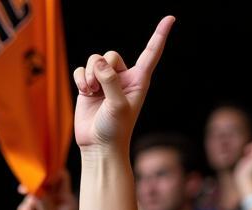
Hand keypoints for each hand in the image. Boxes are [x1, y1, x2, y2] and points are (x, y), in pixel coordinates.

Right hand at [15, 170, 75, 209]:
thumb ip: (43, 203)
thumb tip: (35, 190)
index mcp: (66, 198)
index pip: (61, 176)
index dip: (50, 173)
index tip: (37, 178)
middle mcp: (57, 197)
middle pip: (43, 183)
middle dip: (33, 190)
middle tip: (22, 190)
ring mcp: (45, 202)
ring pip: (32, 195)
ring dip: (28, 206)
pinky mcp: (35, 207)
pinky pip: (25, 204)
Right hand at [73, 16, 174, 151]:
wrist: (98, 147)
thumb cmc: (115, 130)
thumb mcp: (118, 104)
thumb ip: (111, 80)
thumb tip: (97, 63)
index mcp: (138, 80)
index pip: (151, 53)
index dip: (160, 35)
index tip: (171, 18)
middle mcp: (122, 78)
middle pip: (110, 54)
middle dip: (101, 67)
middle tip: (98, 87)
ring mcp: (104, 82)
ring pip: (94, 60)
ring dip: (89, 74)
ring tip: (91, 91)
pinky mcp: (89, 87)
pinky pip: (82, 70)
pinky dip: (80, 78)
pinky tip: (84, 92)